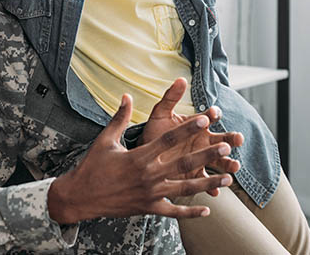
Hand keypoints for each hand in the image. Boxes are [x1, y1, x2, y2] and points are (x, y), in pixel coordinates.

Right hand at [47, 94, 234, 224]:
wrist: (81, 196)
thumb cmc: (93, 166)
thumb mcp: (105, 139)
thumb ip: (120, 118)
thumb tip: (126, 96)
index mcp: (139, 156)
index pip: (169, 139)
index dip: (188, 128)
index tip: (205, 118)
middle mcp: (148, 175)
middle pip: (184, 164)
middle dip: (207, 155)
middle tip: (226, 147)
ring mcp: (150, 194)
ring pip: (185, 189)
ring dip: (208, 183)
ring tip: (228, 178)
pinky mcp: (148, 209)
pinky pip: (173, 212)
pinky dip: (190, 212)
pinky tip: (206, 210)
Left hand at [142, 78, 242, 183]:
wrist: (144, 156)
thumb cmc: (154, 133)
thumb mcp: (160, 114)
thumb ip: (170, 98)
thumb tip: (181, 79)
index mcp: (197, 124)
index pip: (210, 117)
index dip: (213, 115)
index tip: (213, 114)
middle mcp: (204, 141)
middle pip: (223, 139)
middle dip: (232, 140)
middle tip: (238, 140)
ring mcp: (202, 158)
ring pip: (220, 161)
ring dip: (229, 164)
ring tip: (234, 167)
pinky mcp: (196, 175)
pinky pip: (208, 182)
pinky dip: (213, 186)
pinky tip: (217, 189)